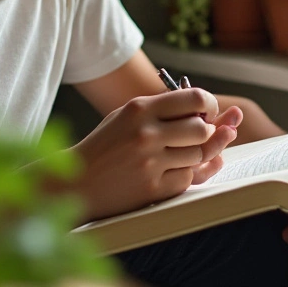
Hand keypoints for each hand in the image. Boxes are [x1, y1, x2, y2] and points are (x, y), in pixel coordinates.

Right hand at [71, 88, 242, 221]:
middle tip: (195, 135)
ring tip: (174, 154)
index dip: (209, 105)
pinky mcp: (152, 188)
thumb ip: (163, 109)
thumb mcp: (127, 115)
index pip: (195, 98)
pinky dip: (182, 174)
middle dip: (205, 132)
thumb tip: (208, 111)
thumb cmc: (106, 145)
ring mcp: (150, 163)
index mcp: (140, 109)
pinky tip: (166, 171)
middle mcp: (146, 134)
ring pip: (198, 155)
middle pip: (202, 129)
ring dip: (193, 155)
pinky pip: (187, 178)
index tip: (208, 112)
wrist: (77, 181)